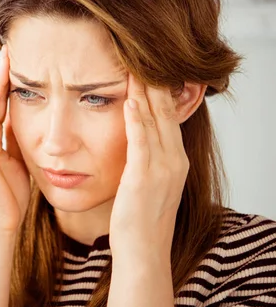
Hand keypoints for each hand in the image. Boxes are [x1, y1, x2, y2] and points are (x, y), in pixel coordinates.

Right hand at [0, 45, 30, 232]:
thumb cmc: (13, 195)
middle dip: (1, 75)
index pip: (2, 103)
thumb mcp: (22, 159)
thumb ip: (20, 139)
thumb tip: (34, 121)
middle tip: (10, 50)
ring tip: (4, 63)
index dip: (10, 82)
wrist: (3, 221)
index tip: (22, 62)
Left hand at [109, 74, 188, 257]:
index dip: (158, 89)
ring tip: (135, 67)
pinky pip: (141, 143)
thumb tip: (134, 135)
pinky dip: (137, 121)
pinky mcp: (145, 178)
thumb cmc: (140, 217)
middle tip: (140, 55)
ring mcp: (162, 169)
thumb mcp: (149, 182)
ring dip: (144, 93)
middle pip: (165, 112)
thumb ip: (146, 158)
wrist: (143, 251)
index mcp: (175, 159)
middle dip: (153, 82)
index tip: (145, 66)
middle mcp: (174, 160)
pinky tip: (130, 101)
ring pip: (155, 122)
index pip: (168, 115)